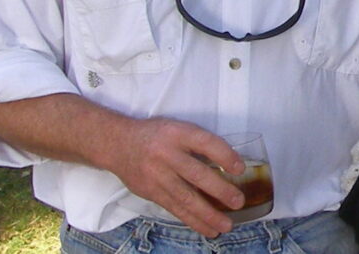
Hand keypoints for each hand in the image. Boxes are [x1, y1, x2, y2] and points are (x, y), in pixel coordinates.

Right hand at [101, 117, 242, 236]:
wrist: (118, 144)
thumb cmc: (156, 136)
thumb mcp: (178, 129)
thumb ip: (198, 143)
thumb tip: (230, 163)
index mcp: (178, 133)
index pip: (206, 143)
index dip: (225, 155)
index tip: (240, 169)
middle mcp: (167, 154)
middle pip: (197, 174)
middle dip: (220, 190)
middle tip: (238, 202)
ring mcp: (157, 175)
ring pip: (186, 197)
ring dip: (208, 214)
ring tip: (226, 225)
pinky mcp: (151, 192)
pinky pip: (175, 209)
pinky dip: (193, 220)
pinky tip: (208, 229)